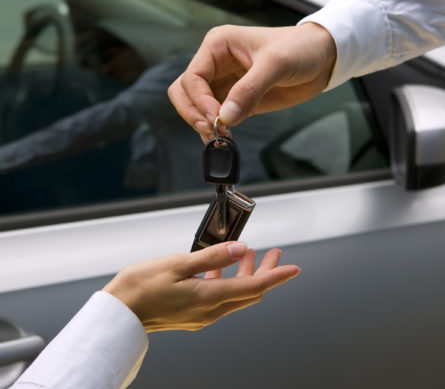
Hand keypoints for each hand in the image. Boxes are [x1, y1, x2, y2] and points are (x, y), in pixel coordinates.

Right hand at [103, 242, 299, 331]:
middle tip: (273, 252)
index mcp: (208, 298)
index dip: (276, 276)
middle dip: (265, 272)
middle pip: (249, 292)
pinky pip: (220, 298)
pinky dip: (228, 281)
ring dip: (246, 275)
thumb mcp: (178, 264)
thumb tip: (239, 249)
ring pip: (236, 295)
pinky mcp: (193, 314)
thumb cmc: (140, 288)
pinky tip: (220, 268)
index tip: (292, 268)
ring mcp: (201, 315)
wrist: (118, 315)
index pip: (254, 288)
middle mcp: (209, 311)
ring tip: (247, 253)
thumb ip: (212, 257)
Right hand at [168, 23, 335, 140]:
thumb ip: (250, 89)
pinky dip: (214, 129)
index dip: (200, 100)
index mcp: (218, 46)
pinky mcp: (234, 100)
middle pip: (184, 91)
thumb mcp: (276, 63)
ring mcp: (223, 83)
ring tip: (220, 137)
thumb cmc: (300, 49)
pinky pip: (213, 116)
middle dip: (194, 112)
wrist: (321, 59)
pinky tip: (225, 137)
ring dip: (201, 123)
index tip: (217, 117)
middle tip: (213, 129)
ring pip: (194, 106)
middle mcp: (215, 64)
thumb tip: (225, 117)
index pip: (193, 76)